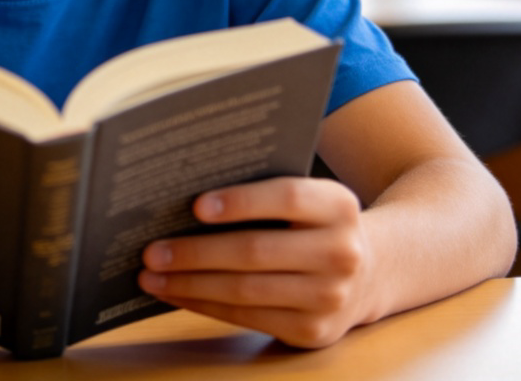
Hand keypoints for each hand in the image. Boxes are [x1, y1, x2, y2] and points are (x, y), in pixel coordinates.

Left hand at [138, 176, 369, 347]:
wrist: (369, 271)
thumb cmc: (312, 222)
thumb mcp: (307, 197)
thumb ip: (263, 189)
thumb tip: (183, 198)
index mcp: (338, 205)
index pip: (286, 198)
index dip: (241, 202)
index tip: (195, 206)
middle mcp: (342, 253)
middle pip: (256, 251)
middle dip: (196, 253)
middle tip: (151, 251)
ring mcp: (330, 297)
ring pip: (246, 291)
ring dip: (190, 285)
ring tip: (151, 276)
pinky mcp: (314, 332)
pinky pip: (248, 318)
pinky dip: (205, 306)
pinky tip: (176, 294)